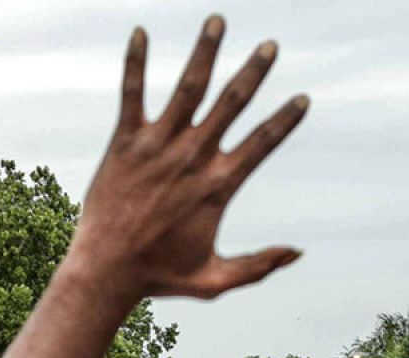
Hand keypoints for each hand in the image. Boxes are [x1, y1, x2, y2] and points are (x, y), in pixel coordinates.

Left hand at [71, 16, 308, 299]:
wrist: (105, 272)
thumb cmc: (160, 276)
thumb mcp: (215, 281)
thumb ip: (258, 266)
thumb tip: (298, 253)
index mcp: (217, 187)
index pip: (261, 144)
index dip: (285, 120)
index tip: (302, 98)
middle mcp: (191, 158)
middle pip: (231, 104)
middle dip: (253, 72)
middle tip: (270, 46)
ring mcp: (157, 146)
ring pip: (188, 89)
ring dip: (205, 53)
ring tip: (217, 21)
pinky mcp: (124, 142)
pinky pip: (132, 94)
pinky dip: (136, 63)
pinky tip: (140, 31)